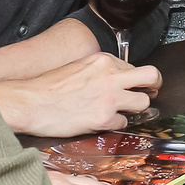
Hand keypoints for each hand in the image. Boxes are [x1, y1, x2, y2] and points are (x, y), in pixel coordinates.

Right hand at [0, 51, 160, 137]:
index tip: (134, 85)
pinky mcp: (104, 119)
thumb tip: (117, 78)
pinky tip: (101, 122)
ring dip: (134, 109)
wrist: (30, 103)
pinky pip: (123, 123)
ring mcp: (110, 98)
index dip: (134, 78)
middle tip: (149, 93)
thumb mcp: (78, 67)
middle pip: (151, 77)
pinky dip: (114, 124)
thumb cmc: (48, 87)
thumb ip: (100, 70)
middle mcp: (110, 76)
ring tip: (120, 111)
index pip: (133, 67)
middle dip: (153, 86)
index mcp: (103, 60)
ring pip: (143, 103)